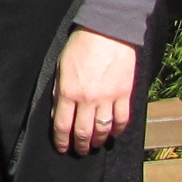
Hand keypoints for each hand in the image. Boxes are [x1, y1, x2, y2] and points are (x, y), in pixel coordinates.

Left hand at [52, 27, 138, 155]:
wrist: (108, 31)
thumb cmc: (81, 45)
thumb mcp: (61, 66)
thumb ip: (58, 91)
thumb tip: (56, 114)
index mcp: (68, 91)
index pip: (62, 125)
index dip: (61, 141)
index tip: (62, 148)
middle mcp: (87, 99)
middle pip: (83, 132)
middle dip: (80, 146)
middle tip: (79, 151)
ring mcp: (107, 98)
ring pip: (102, 129)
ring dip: (98, 141)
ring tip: (95, 145)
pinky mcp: (124, 94)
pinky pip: (122, 119)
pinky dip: (118, 130)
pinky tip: (113, 133)